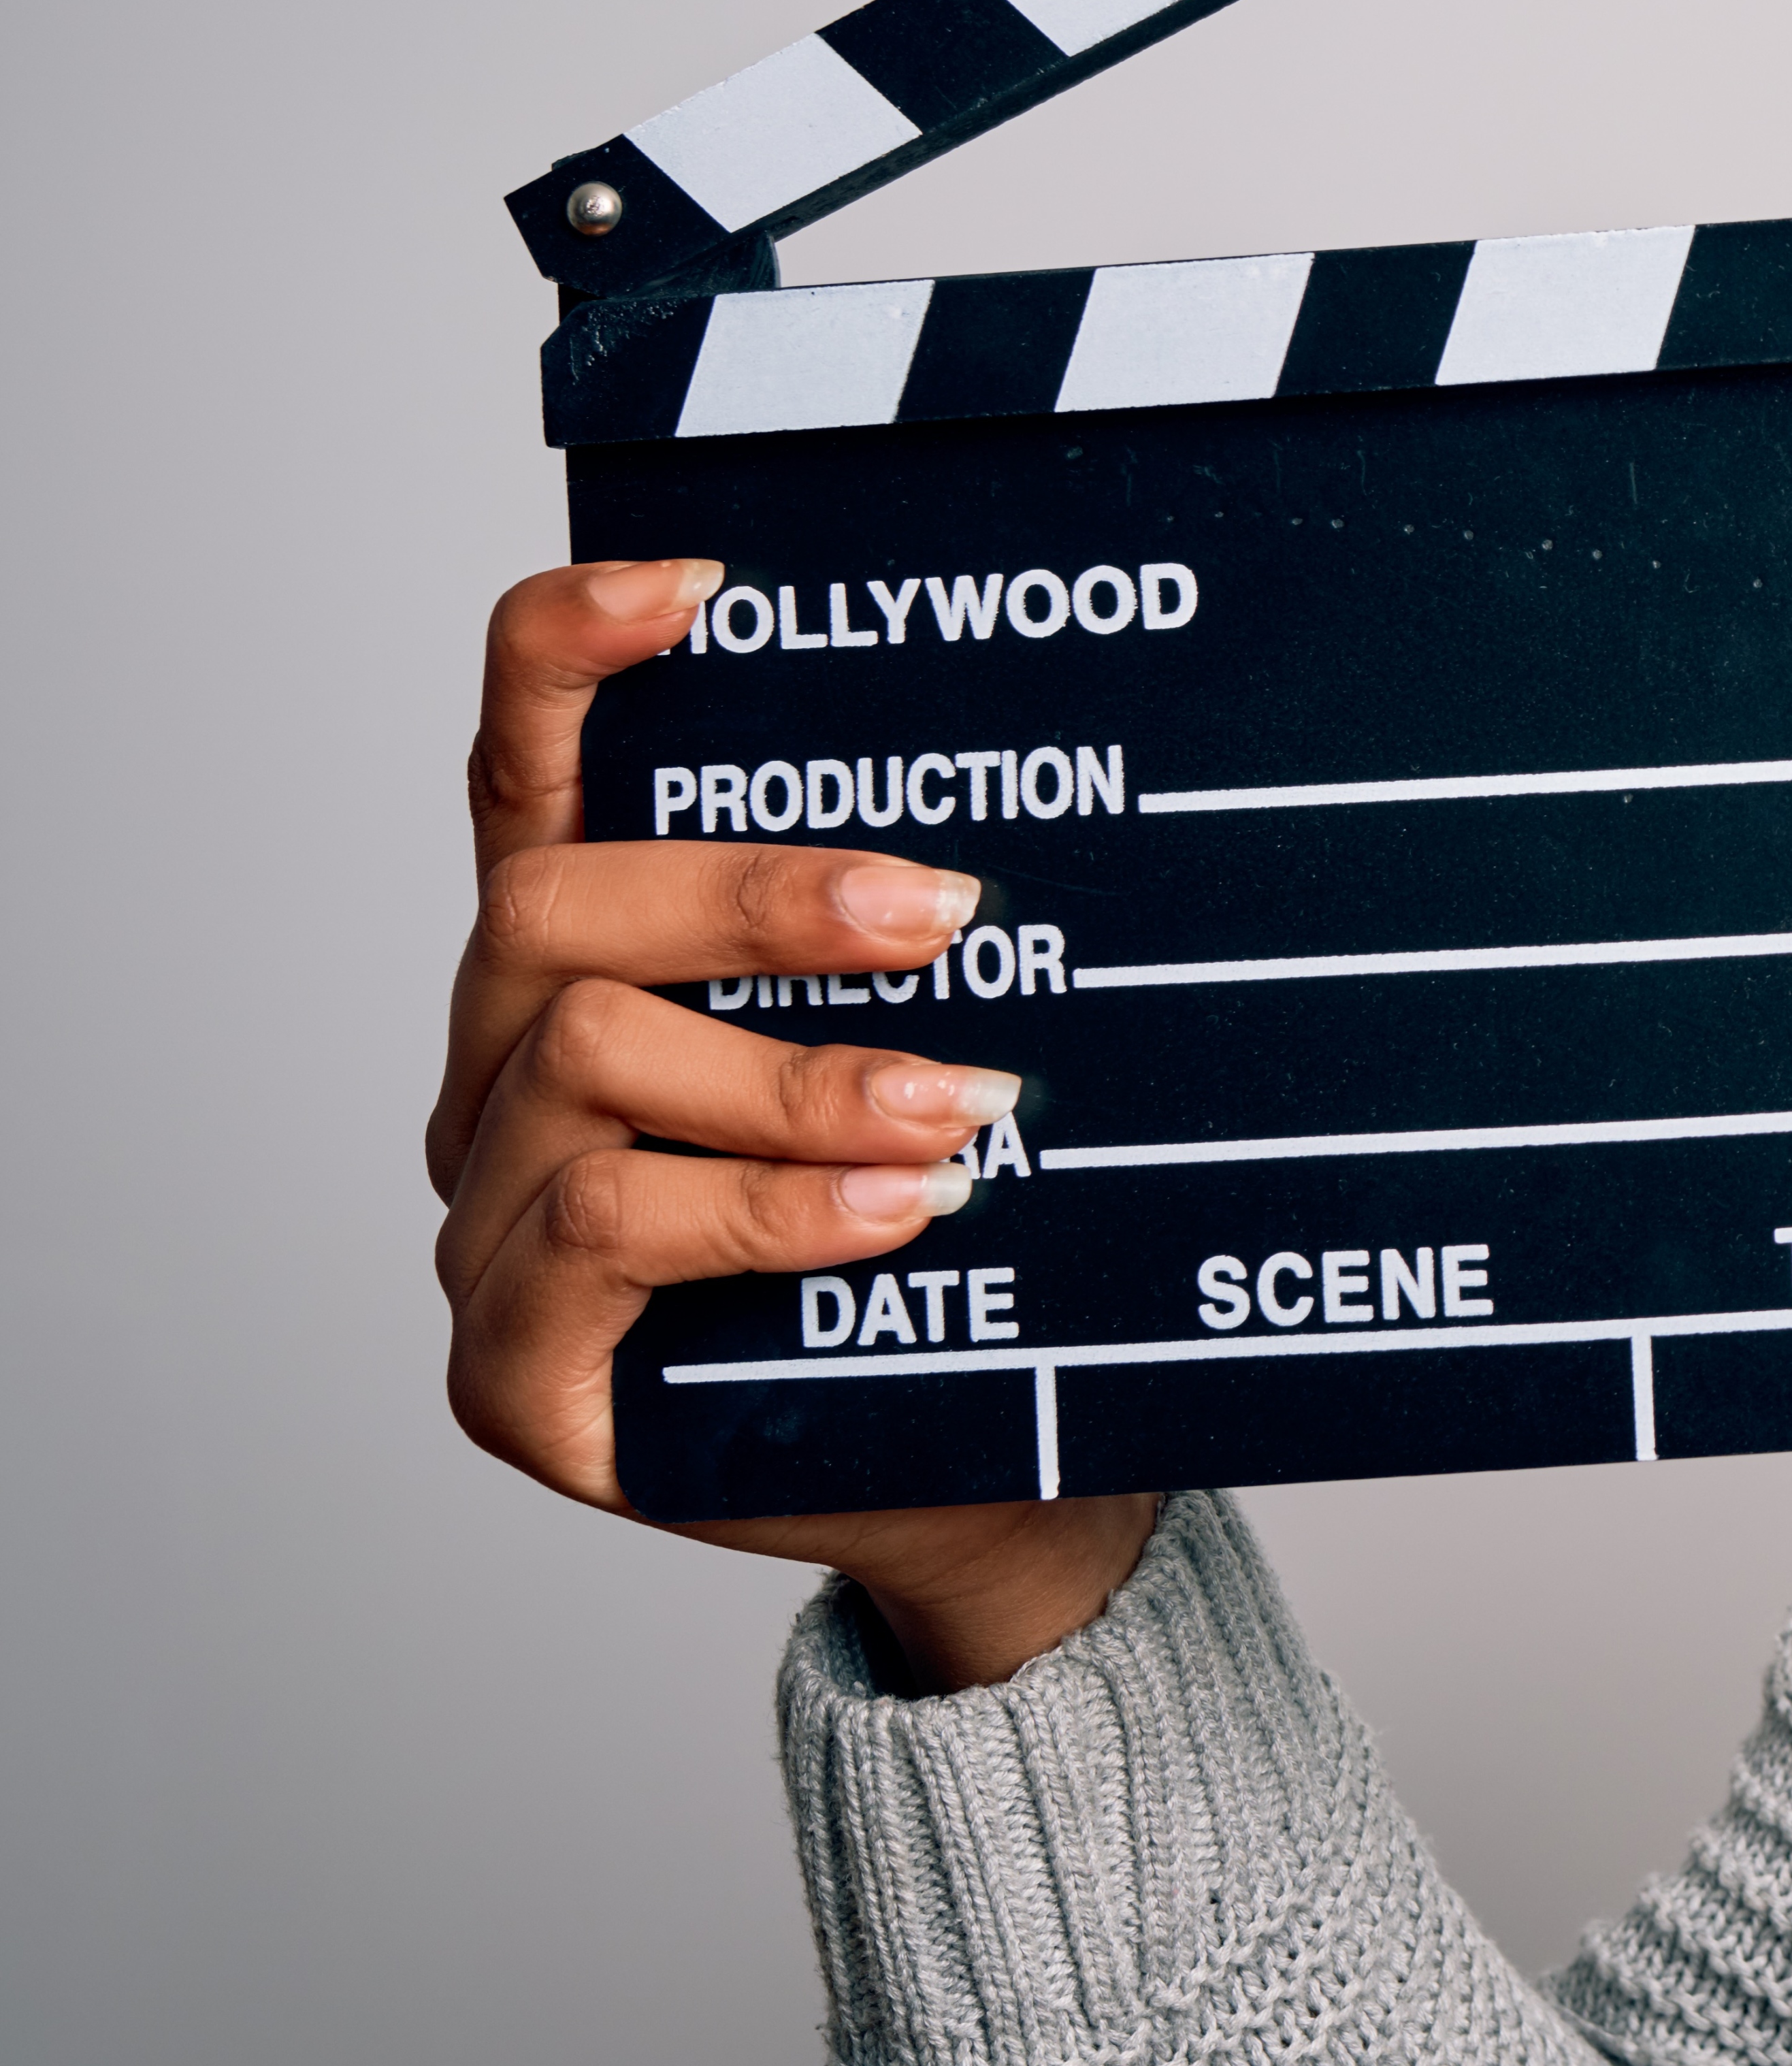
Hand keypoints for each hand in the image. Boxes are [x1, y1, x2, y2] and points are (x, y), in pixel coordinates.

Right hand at [431, 559, 1153, 1687]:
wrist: (988, 1479)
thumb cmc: (959, 1254)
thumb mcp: (946, 1057)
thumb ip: (915, 952)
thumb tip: (1029, 810)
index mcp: (584, 976)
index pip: (528, 778)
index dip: (567, 660)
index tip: (690, 586)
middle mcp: (501, 1081)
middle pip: (552, 906)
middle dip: (752, 894)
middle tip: (941, 912)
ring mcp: (488, 1227)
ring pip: (586, 1065)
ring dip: (798, 1078)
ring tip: (963, 1107)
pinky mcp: (511, 1372)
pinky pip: (601, 1229)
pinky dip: (766, 1205)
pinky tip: (897, 1214)